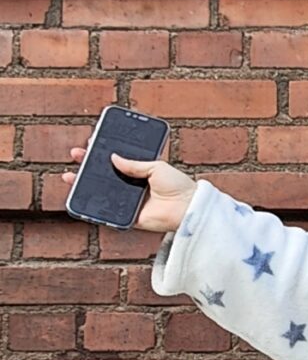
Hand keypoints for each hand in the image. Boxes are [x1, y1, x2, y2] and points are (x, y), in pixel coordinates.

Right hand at [63, 146, 195, 233]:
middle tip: (75, 155)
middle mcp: (132, 185)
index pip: (116, 159)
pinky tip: (79, 197)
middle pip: (104, 174)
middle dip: (87, 165)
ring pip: (101, 192)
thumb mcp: (156, 166)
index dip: (103, 151)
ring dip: (83, 184)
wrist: (187, 208)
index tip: (90, 142)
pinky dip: (92, 206)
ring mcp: (129, 201)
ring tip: (69, 176)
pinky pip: (107, 212)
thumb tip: (112, 157)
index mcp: (140, 171)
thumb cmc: (178, 185)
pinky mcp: (128, 217)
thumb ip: (134, 163)